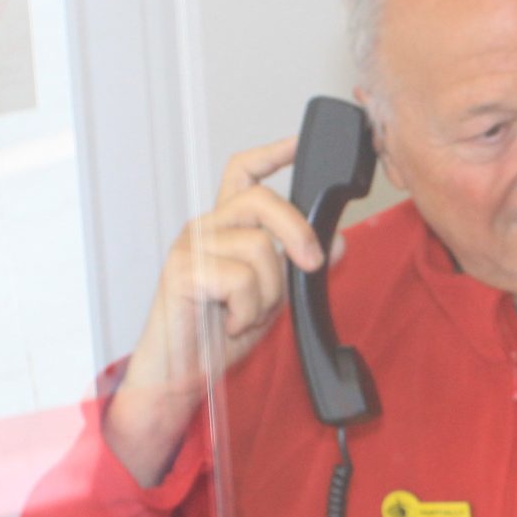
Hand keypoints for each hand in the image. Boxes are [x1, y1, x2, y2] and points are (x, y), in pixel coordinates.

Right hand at [103, 136, 345, 484]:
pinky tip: (232, 323)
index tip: (298, 141)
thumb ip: (296, 267)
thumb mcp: (272, 296)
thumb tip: (336, 242)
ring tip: (247, 314)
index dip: (273, 153)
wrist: (181, 374)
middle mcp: (205, 228)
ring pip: (259, 248)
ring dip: (268, 293)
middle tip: (311, 264)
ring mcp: (190, 246)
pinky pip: (240, 278)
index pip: (243, 174)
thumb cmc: (217, 335)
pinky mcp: (182, 271)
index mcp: (224, 228)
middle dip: (298, 230)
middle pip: (263, 200)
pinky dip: (248, 310)